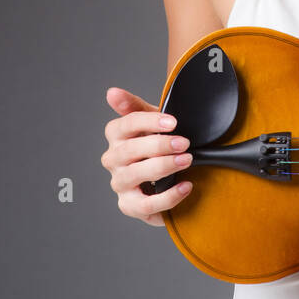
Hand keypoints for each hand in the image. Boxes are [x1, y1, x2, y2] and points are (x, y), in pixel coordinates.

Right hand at [101, 86, 193, 226]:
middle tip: (184, 143)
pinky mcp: (129, 206)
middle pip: (129, 150)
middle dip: (159, 146)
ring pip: (134, 176)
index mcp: (116, 136)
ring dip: (162, 167)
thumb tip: (112, 92)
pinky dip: (167, 197)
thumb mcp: (151, 122)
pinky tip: (185, 186)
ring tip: (186, 161)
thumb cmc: (157, 144)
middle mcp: (113, 160)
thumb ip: (134, 106)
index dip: (149, 122)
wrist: (165, 174)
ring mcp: (120, 184)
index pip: (125, 124)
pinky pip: (144, 205)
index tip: (174, 122)